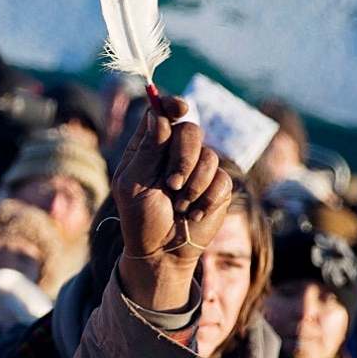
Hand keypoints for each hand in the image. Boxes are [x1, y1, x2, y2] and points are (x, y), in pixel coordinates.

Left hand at [111, 94, 233, 311]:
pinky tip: (194, 215)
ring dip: (193, 186)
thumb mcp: (134, 184)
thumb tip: (158, 113)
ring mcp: (199, 168)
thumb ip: (147, 149)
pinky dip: (206, 200)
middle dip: (183, 158)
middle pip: (190, 131)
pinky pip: (222, 180)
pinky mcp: (218, 187)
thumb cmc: (141, 219)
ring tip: (180, 206)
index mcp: (150, 147)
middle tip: (171, 185)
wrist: (162, 253)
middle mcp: (175, 152)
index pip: (162, 113)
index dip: (172, 105)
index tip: (179, 108)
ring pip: (209, 156)